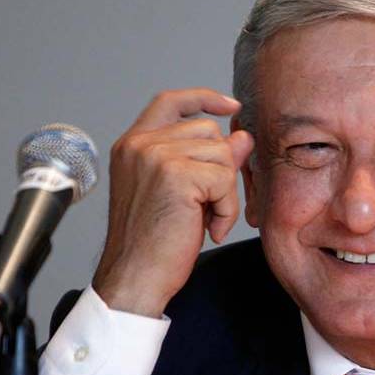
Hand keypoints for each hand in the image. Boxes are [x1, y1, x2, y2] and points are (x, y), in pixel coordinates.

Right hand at [92, 89, 253, 316]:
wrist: (134, 277)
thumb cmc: (152, 242)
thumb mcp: (180, 192)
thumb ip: (205, 159)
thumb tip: (241, 136)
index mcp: (132, 145)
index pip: (170, 101)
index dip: (203, 98)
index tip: (231, 106)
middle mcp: (139, 144)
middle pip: (208, 131)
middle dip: (220, 168)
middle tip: (208, 206)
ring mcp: (155, 156)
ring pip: (221, 155)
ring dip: (224, 193)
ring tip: (205, 220)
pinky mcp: (176, 174)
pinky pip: (225, 180)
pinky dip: (226, 209)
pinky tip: (210, 229)